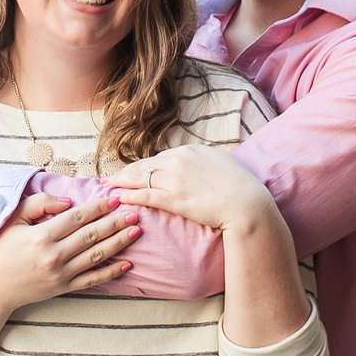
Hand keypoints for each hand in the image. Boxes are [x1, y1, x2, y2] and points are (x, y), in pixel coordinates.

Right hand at [0, 195, 138, 312]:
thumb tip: (67, 201)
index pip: (76, 217)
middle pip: (91, 235)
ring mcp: (60, 274)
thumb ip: (39, 204)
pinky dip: (111, 272)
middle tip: (134, 212)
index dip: (97, 207)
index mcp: (41, 236)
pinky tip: (126, 264)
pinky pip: (92, 280)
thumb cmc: (2, 249)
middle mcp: (54, 255)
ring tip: (135, 232)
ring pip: (96, 256)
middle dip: (115, 223)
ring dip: (119, 243)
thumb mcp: (13, 219)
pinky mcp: (64, 288)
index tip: (114, 199)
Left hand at [106, 144, 273, 234]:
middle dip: (125, 172)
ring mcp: (175, 180)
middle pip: (144, 166)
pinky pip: (145, 195)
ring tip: (107, 187)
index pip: (158, 158)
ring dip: (121, 182)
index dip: (142, 166)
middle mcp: (178, 161)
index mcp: (189, 151)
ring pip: (140, 178)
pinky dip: (129, 196)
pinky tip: (119, 198)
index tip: (131, 171)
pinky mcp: (175, 199)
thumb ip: (204, 160)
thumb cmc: (240, 185)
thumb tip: (199, 160)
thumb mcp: (221, 162)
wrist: (247, 204)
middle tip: (109, 177)